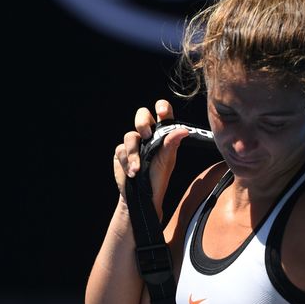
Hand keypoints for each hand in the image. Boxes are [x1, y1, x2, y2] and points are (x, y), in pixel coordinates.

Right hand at [113, 99, 189, 214]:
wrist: (141, 196)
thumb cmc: (158, 178)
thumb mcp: (167, 161)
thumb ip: (171, 144)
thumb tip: (183, 130)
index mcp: (163, 134)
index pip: (163, 113)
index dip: (162, 107)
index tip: (162, 112)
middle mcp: (148, 135)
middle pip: (142, 115)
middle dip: (142, 122)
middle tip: (146, 135)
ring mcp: (134, 143)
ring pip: (129, 135)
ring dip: (133, 153)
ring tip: (138, 169)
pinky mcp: (122, 152)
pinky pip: (120, 150)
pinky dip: (126, 162)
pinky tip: (132, 173)